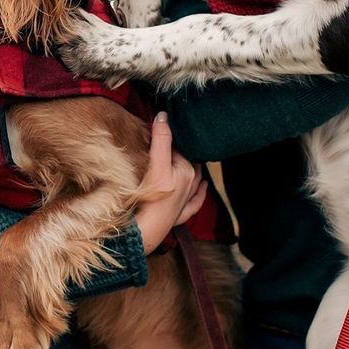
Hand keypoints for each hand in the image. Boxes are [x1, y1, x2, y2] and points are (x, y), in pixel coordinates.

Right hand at [135, 112, 206, 253]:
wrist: (145, 233)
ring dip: (193, 167)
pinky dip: (201, 192)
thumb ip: (161, 140)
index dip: (172, 136)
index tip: (164, 126)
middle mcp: (191, 184)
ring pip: (195, 179)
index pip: (181, 146)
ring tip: (189, 155)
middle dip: (181, 150)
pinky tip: (203, 186)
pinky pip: (196, 201)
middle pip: (187, 160)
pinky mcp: (181, 215)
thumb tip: (163, 115)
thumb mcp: (156, 166)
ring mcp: (187, 201)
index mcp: (188, 171)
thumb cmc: (151, 200)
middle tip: (171, 139)